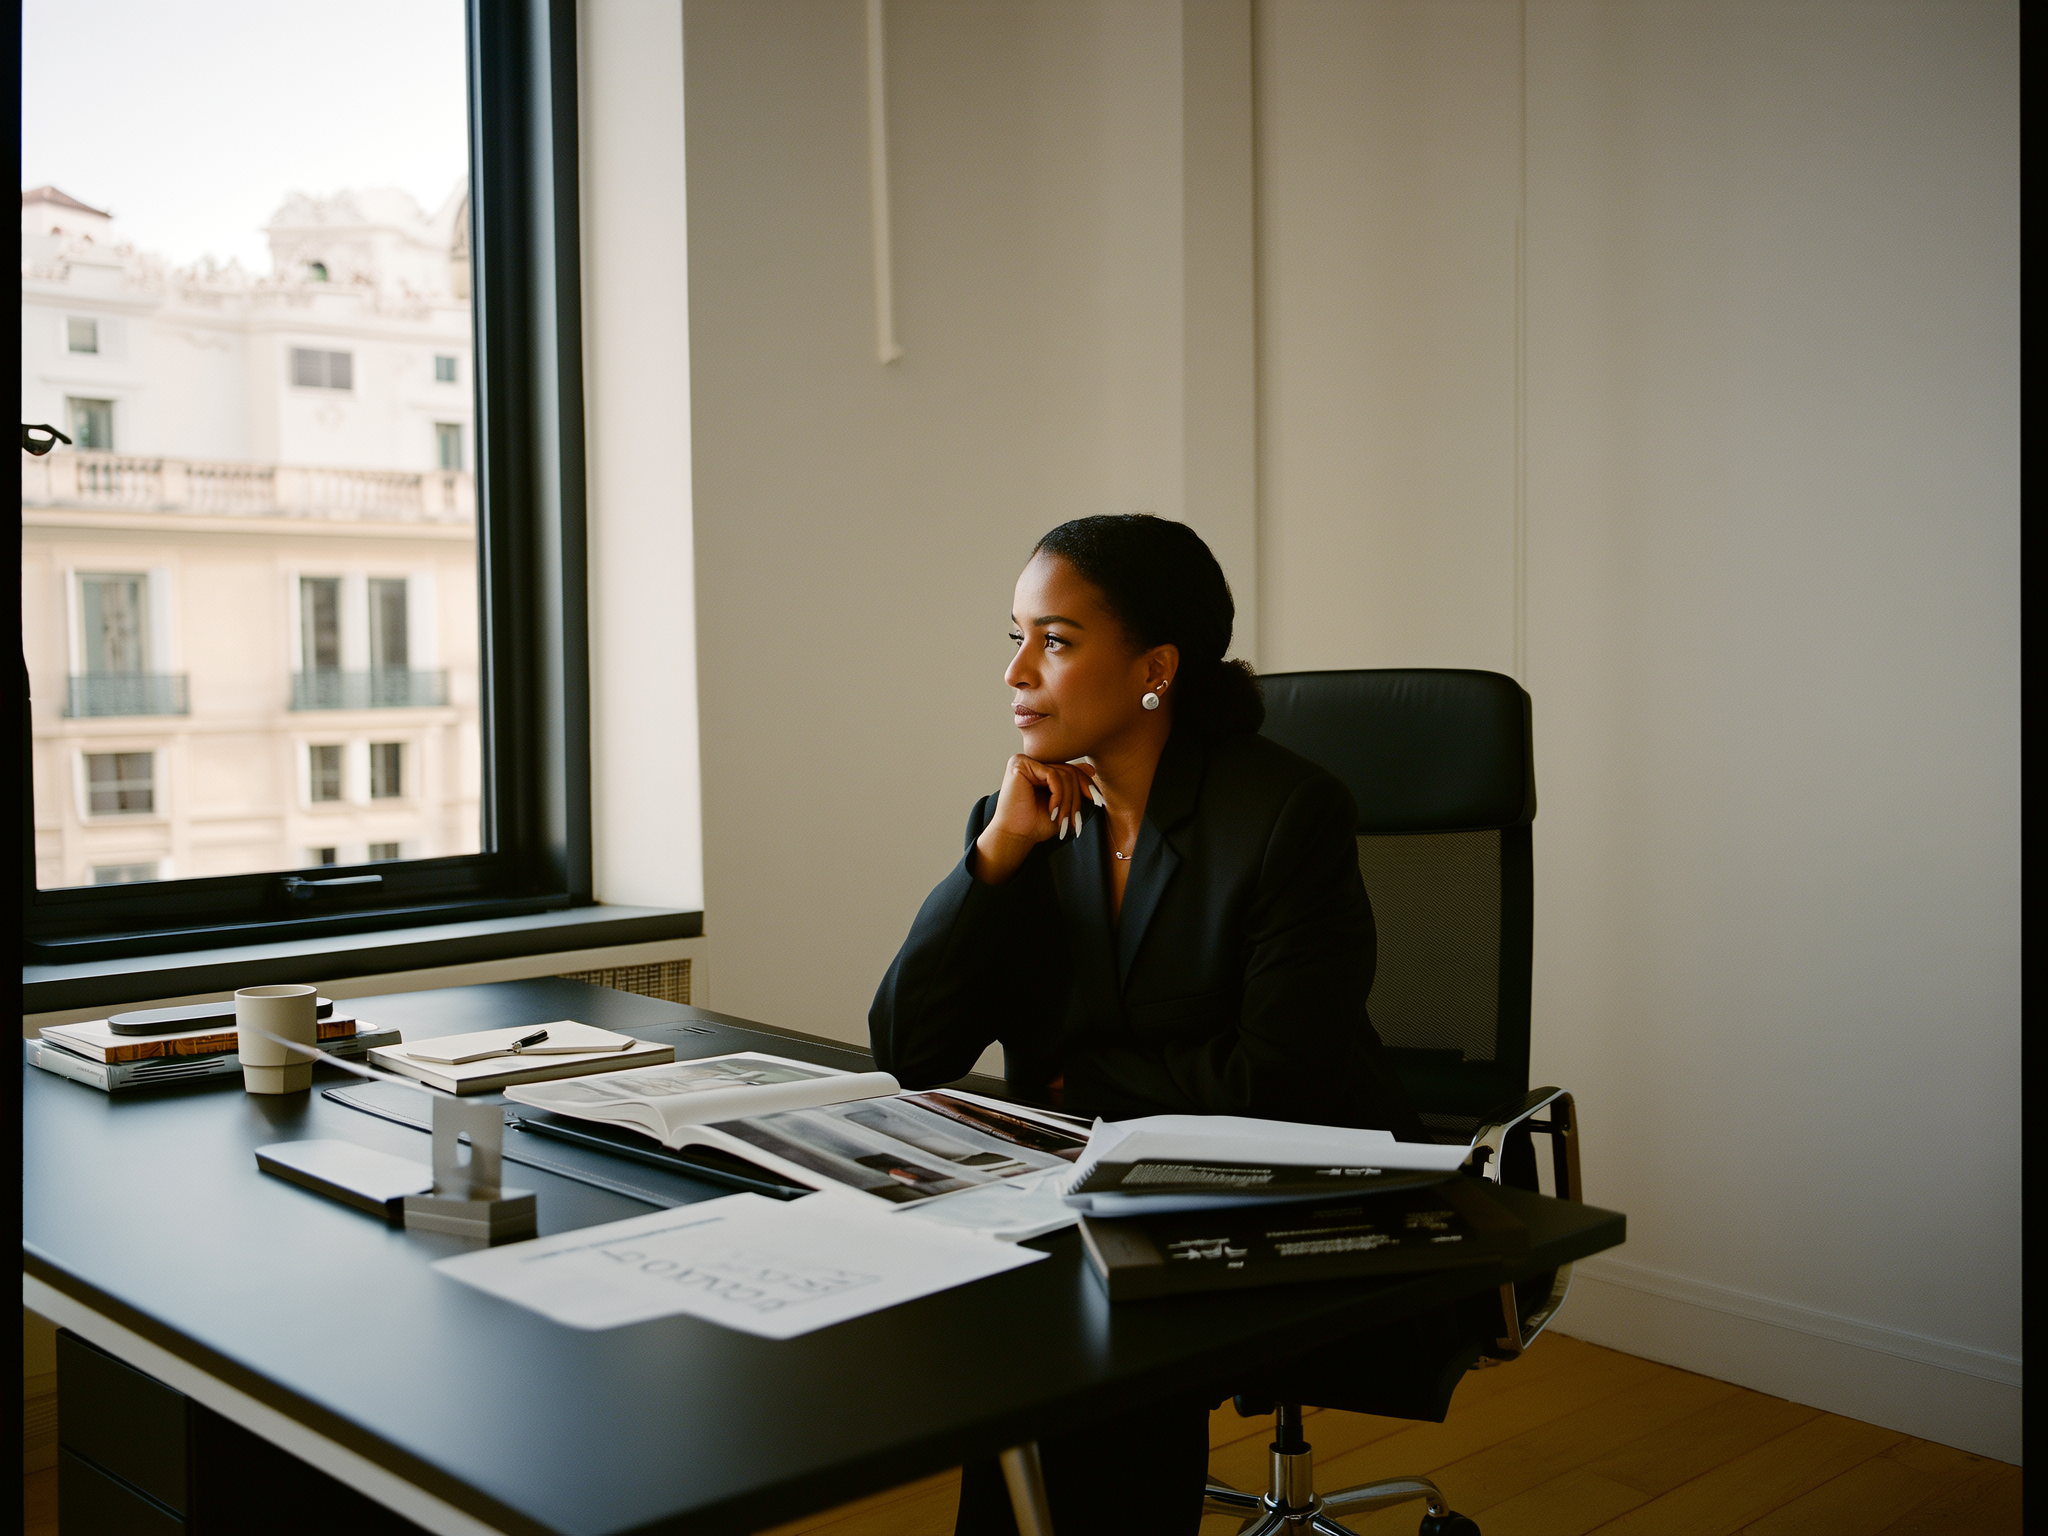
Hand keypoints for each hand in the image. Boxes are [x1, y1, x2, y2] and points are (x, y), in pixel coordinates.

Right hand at [972, 755, 1104, 884]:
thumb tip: (1091, 767)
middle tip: (1074, 820)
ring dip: (1067, 801)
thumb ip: (1072, 785)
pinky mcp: (1020, 764)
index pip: (1069, 770)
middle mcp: (1030, 761)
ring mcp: (1024, 760)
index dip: (1085, 785)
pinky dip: (1058, 796)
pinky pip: (1053, 775)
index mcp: (1038, 768)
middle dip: (1076, 798)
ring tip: (1062, 819)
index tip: (1097, 800)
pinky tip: (1052, 810)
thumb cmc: (1034, 824)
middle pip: (1068, 771)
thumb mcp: (1061, 803)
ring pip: (1063, 774)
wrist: (1015, 836)